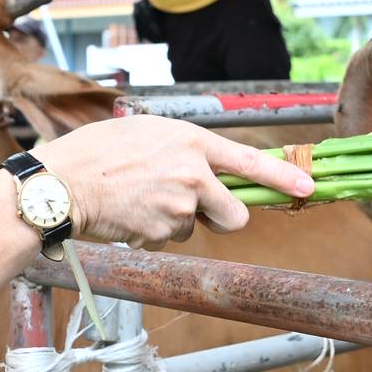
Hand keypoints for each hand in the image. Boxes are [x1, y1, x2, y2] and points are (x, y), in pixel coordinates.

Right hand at [34, 116, 311, 246]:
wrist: (63, 182)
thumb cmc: (98, 151)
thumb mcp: (148, 133)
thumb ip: (184, 149)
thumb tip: (206, 168)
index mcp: (193, 141)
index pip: (250, 162)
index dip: (283, 178)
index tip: (308, 187)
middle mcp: (194, 173)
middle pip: (234, 215)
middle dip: (221, 218)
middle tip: (194, 208)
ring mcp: (180, 205)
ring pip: (193, 227)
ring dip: (173, 221)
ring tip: (139, 199)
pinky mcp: (162, 231)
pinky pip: (166, 239)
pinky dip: (150, 232)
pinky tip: (127, 213)